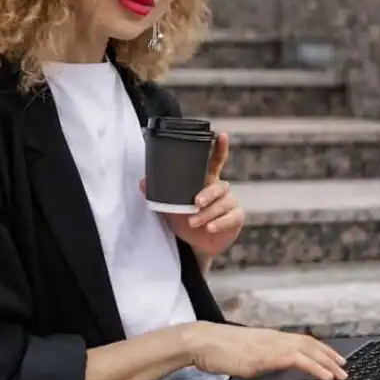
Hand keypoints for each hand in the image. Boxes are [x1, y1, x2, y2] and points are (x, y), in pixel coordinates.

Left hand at [141, 132, 243, 257]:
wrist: (194, 244)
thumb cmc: (184, 220)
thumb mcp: (169, 207)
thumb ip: (158, 194)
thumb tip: (143, 182)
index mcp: (206, 181)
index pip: (216, 161)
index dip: (219, 147)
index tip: (221, 135)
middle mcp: (220, 189)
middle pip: (220, 186)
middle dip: (208, 194)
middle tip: (195, 203)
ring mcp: (230, 203)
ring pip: (223, 203)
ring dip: (208, 213)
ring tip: (194, 222)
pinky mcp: (236, 218)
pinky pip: (231, 217)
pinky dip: (219, 223)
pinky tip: (210, 227)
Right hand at [183, 322, 348, 379]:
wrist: (201, 342)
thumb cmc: (217, 349)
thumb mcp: (243, 352)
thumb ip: (259, 355)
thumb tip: (268, 362)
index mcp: (268, 337)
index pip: (300, 340)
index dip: (319, 348)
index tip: (333, 357)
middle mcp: (273, 338)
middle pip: (309, 343)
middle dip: (329, 355)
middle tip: (344, 367)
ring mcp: (270, 345)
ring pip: (307, 350)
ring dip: (327, 362)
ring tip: (340, 374)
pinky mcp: (266, 356)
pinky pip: (297, 360)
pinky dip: (314, 367)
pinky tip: (324, 376)